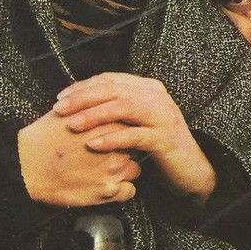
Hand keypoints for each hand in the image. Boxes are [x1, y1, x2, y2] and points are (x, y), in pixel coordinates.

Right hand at [18, 110, 139, 206]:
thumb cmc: (42, 140)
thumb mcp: (65, 113)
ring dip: (124, 170)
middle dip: (122, 149)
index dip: (120, 131)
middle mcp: (114, 147)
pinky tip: (109, 186)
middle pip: (133, 147)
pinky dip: (122, 190)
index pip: (128, 125)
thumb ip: (86, 109)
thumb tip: (95, 105)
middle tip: (107, 154)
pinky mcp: (106, 191)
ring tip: (106, 170)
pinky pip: (129, 192)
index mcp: (106, 125)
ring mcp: (112, 170)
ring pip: (133, 169)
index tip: (114, 136)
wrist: (26, 166)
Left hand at [52, 73, 214, 204]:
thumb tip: (81, 102)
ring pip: (123, 108)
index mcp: (148, 88)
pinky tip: (92, 144)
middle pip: (115, 90)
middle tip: (59, 108)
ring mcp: (163, 117)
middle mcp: (157, 97)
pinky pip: (134, 135)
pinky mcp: (165, 139)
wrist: (191, 170)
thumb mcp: (137, 121)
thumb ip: (117, 108)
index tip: (61, 98)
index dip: (84, 87)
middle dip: (83, 98)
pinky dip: (111, 138)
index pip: (111, 80)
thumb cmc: (157, 146)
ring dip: (94, 115)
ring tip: (72, 124)